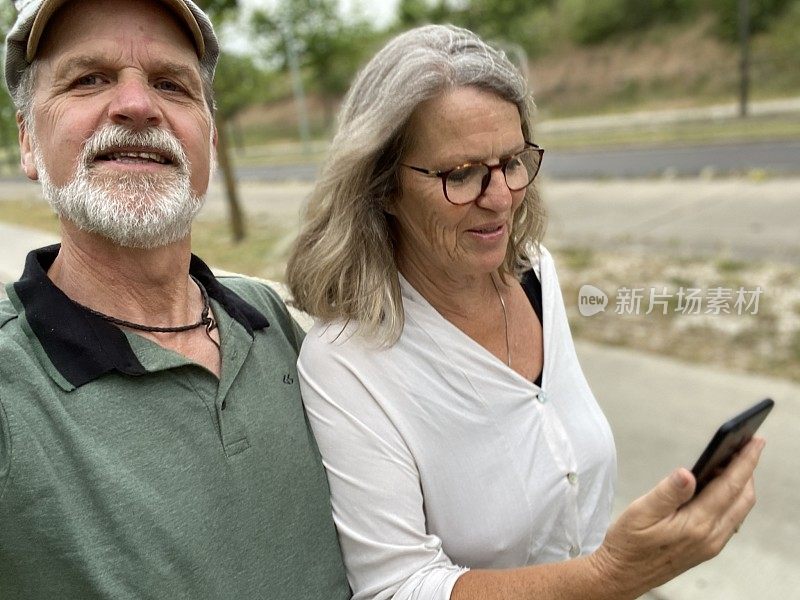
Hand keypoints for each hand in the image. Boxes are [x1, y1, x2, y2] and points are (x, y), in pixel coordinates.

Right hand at [589, 437, 764, 598]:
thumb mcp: (640, 512)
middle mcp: (711, 537)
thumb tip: (688, 473)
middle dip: (749, 470)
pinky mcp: (707, 548)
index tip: (756, 440)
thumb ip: (667, 493)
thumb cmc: (628, 544)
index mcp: (697, 524)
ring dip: (742, 484)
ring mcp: (711, 544)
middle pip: (743, 498)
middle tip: (746, 445)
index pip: (730, 486)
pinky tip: (719, 488)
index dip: (745, 461)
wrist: (622, 576)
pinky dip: (733, 499)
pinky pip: (730, 520)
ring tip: (732, 462)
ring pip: (739, 510)